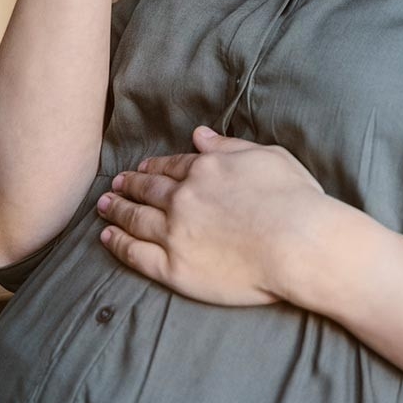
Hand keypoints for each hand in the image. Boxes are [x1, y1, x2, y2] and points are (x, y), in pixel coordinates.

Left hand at [95, 126, 330, 307]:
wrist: (298, 243)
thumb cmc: (294, 198)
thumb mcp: (267, 156)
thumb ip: (228, 146)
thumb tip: (199, 135)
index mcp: (205, 169)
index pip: (171, 167)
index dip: (154, 167)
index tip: (142, 168)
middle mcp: (183, 198)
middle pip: (147, 190)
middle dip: (128, 186)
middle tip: (114, 185)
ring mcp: (175, 233)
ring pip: (135, 219)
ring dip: (116, 210)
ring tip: (103, 207)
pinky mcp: (173, 267)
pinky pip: (136, 253)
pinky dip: (118, 243)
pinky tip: (107, 237)